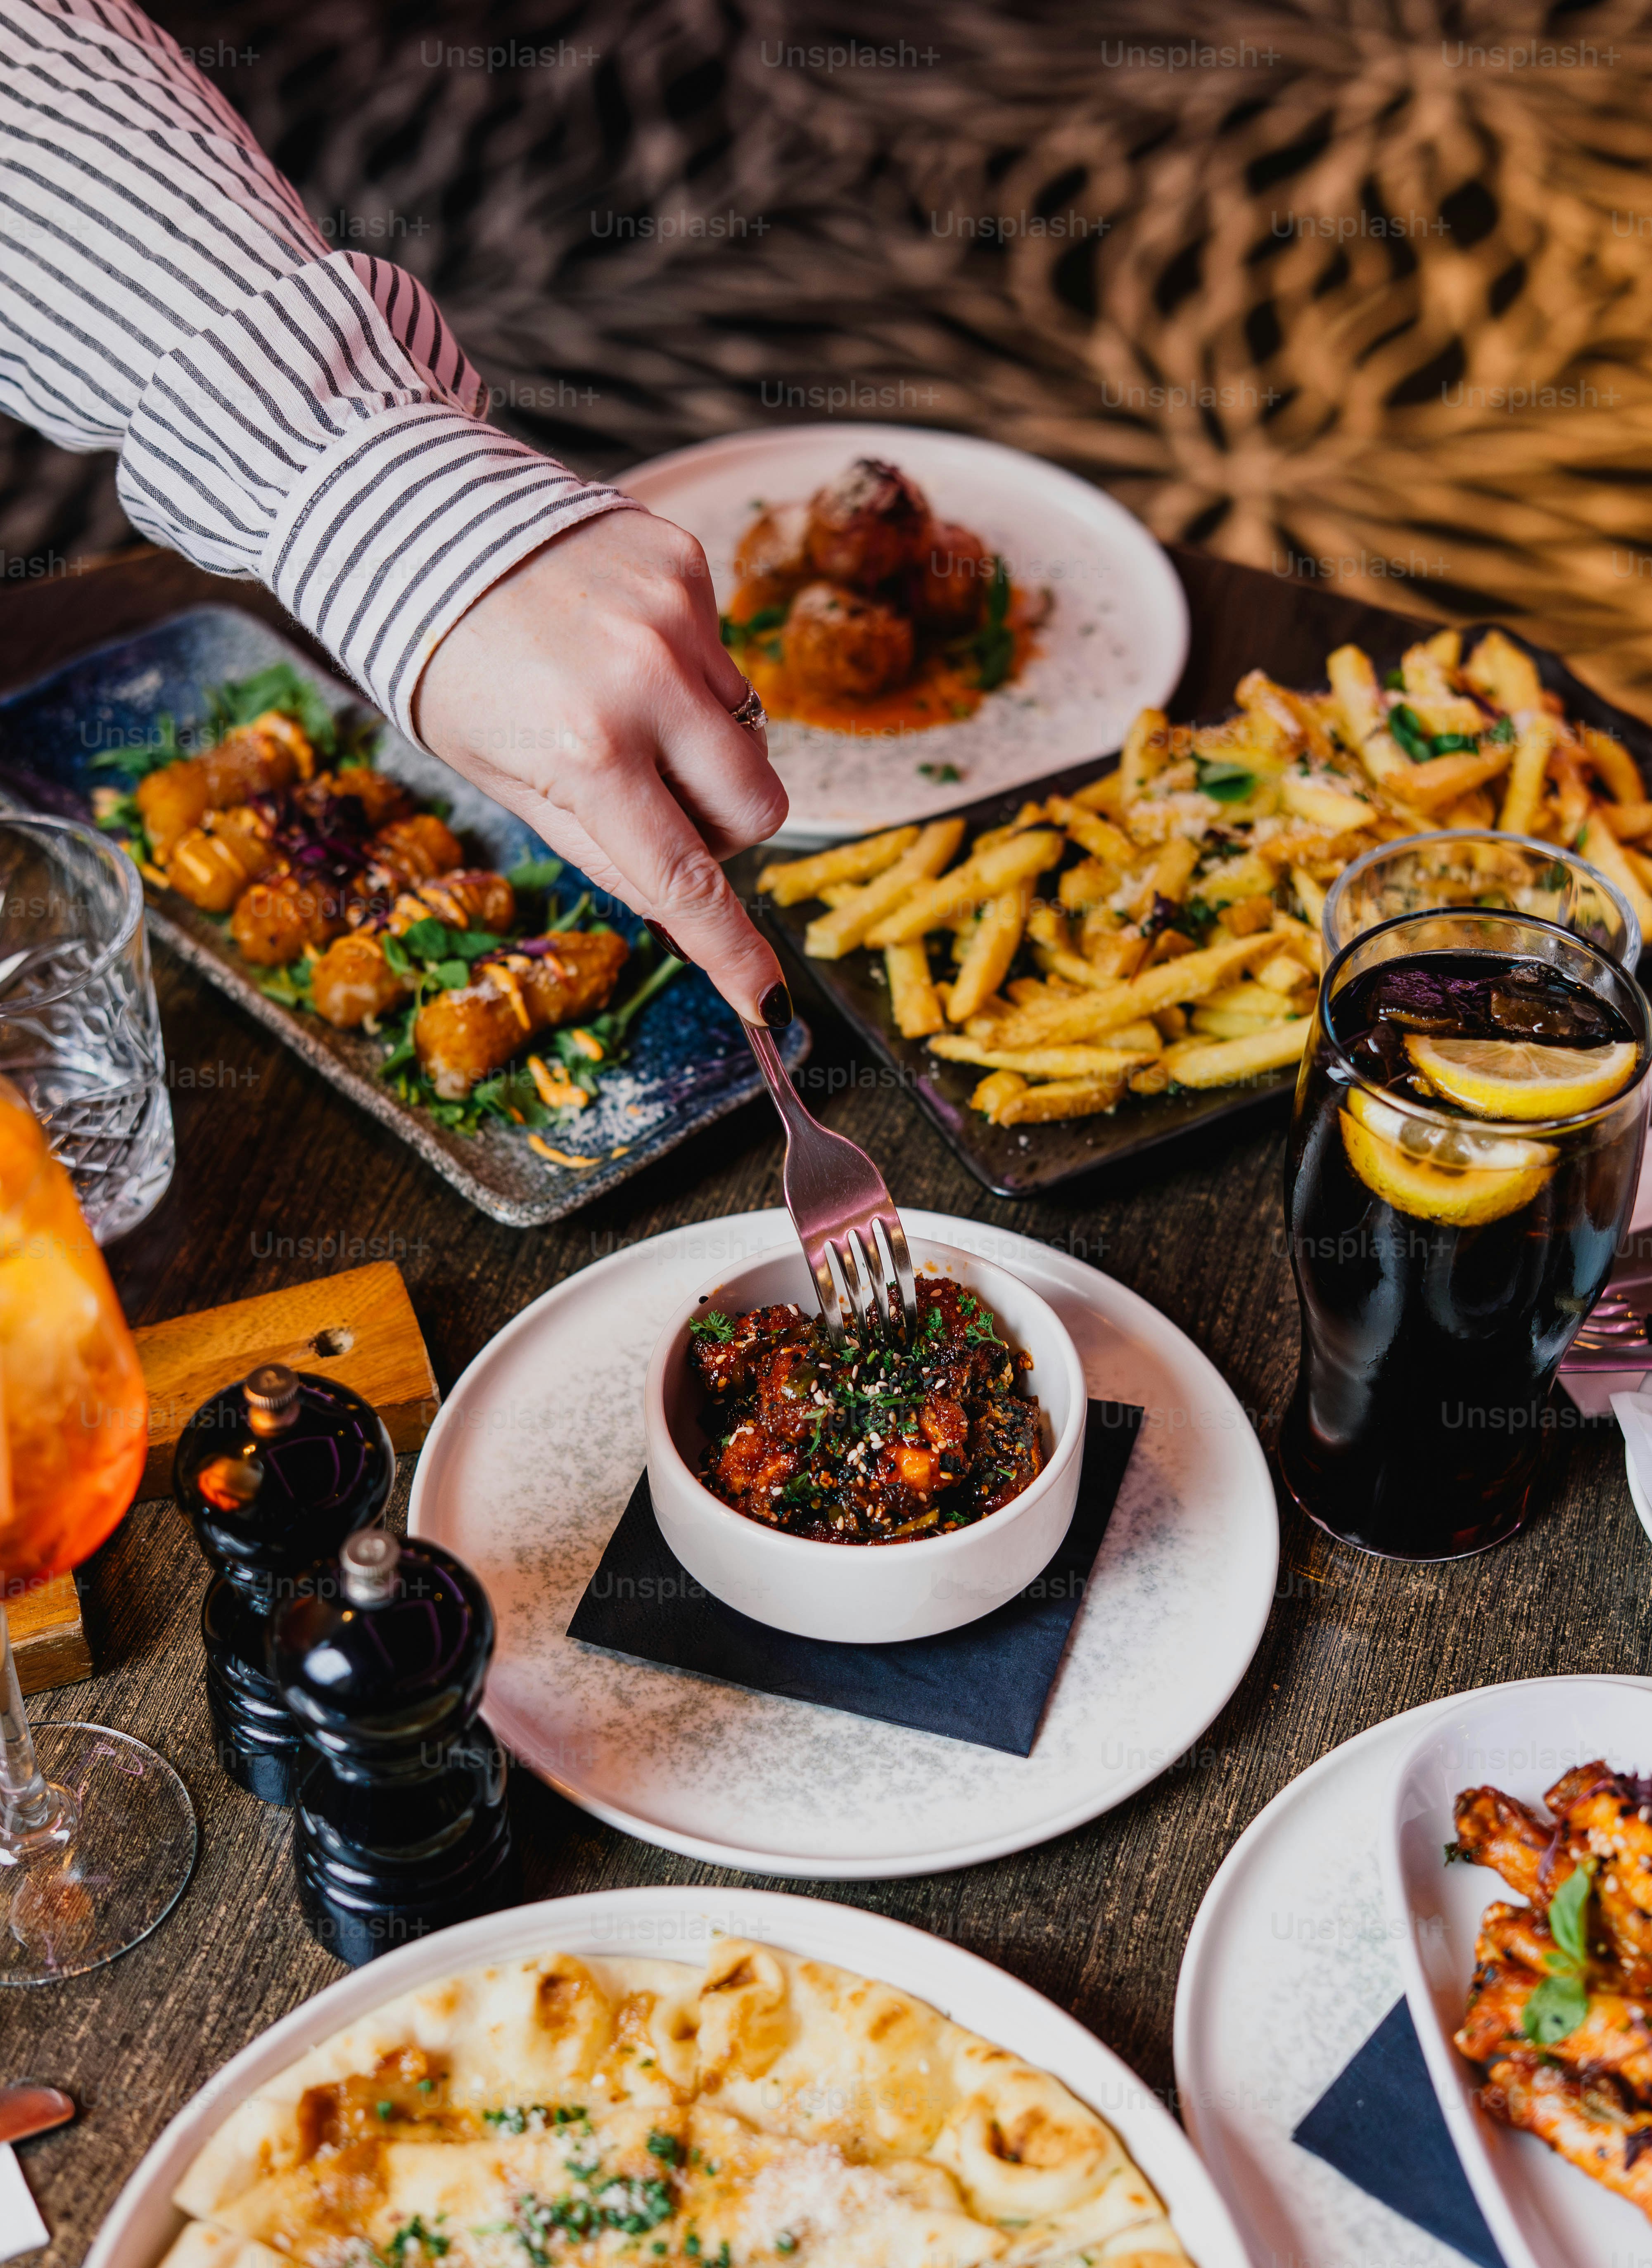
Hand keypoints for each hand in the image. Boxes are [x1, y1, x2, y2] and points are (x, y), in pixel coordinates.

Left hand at [412, 507, 791, 1024]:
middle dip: (722, 829)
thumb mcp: (503, 779)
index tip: (766, 1001)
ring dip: (701, 747)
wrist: (414, 519)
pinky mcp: (687, 564)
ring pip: (748, 734)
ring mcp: (676, 617)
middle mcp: (645, 681)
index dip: (731, 949)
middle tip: (655, 804)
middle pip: (757, 807)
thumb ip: (600, 848)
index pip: (686, 876)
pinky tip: (618, 644)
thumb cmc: (448, 667)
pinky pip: (724, 655)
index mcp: (586, 750)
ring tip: (620, 707)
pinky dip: (684, 672)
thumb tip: (683, 915)